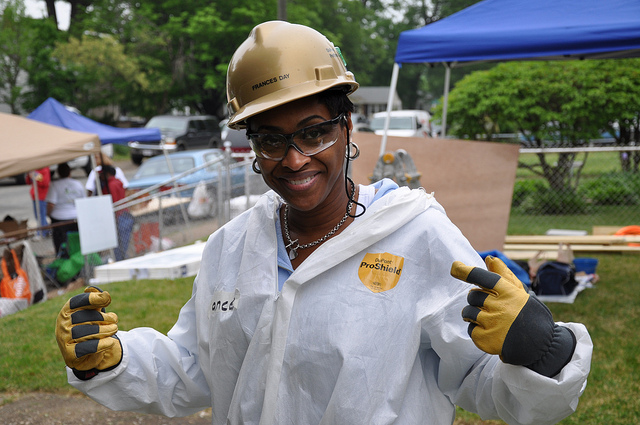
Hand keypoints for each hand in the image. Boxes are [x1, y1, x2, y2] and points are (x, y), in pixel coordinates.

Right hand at [55, 286, 122, 379]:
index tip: (107, 298)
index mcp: (67, 311)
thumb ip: (98, 301)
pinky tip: (110, 341)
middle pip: (83, 317)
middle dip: (102, 317)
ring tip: (114, 329)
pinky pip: (87, 348)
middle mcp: (62, 325)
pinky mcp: (69, 355)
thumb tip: (104, 294)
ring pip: (86, 332)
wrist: (85, 354)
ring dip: (105, 330)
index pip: (76, 301)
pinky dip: (102, 344)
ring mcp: (64, 340)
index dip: (92, 298)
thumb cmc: (90, 327)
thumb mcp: (94, 312)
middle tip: (114, 319)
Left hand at [450, 256, 575, 376]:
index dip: (467, 272)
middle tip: (488, 305)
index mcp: (509, 293)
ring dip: (472, 314)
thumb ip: (503, 275)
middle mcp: (500, 307)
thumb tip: (489, 258)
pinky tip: (490, 331)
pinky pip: (470, 329)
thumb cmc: (526, 313)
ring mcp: (493, 324)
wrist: (541, 345)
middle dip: (476, 299)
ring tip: (487, 318)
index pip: (483, 278)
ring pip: (467, 312)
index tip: (455, 267)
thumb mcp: (519, 292)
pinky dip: (476, 329)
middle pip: (472, 296)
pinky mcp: (486, 340)